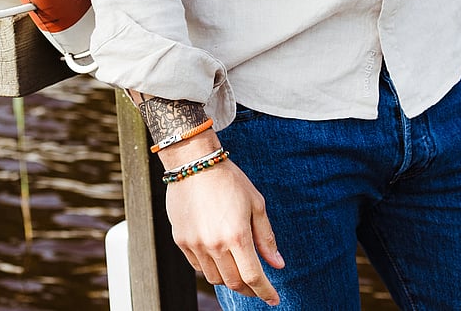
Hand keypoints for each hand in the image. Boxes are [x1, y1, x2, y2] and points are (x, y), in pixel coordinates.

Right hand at [166, 158, 284, 304]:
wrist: (194, 163)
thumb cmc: (229, 179)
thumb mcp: (256, 203)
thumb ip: (266, 237)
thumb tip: (278, 264)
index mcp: (237, 235)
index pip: (253, 277)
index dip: (265, 292)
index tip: (273, 299)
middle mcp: (214, 244)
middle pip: (234, 282)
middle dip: (249, 290)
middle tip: (258, 287)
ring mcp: (196, 245)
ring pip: (215, 278)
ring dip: (229, 280)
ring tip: (238, 269)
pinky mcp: (182, 241)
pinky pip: (198, 267)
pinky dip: (211, 269)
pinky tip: (219, 258)